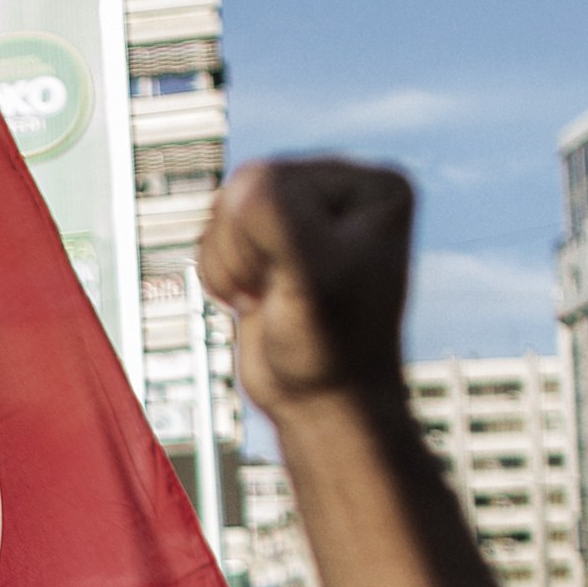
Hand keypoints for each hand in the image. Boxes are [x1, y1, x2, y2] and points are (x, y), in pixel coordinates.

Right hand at [199, 158, 414, 417]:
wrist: (322, 406)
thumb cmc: (329, 347)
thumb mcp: (311, 277)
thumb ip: (277, 216)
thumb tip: (246, 180)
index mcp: (373, 187)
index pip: (275, 179)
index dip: (266, 240)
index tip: (306, 285)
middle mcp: (342, 190)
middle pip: (246, 185)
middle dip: (244, 249)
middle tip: (280, 292)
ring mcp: (304, 214)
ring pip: (225, 209)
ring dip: (230, 263)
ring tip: (269, 296)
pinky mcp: (271, 241)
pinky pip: (215, 233)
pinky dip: (220, 272)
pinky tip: (256, 297)